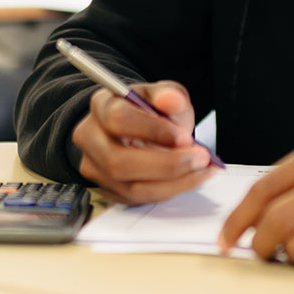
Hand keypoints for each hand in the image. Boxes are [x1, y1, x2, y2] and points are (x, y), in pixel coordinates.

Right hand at [73, 80, 215, 203]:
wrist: (137, 126)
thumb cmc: (147, 109)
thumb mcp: (161, 93)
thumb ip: (169, 94)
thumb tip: (171, 100)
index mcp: (101, 106)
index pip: (118, 120)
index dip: (153, 131)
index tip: (184, 137)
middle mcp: (91, 138)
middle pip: (119, 162)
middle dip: (167, 165)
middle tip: (200, 158)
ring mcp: (96, 168)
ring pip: (131, 188)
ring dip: (174, 182)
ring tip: (202, 169)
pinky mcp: (109, 190)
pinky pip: (139, 200)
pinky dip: (170, 191)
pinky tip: (191, 178)